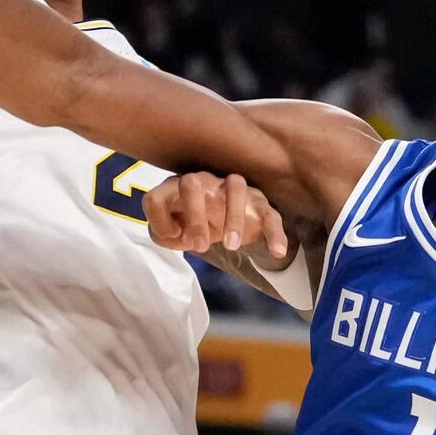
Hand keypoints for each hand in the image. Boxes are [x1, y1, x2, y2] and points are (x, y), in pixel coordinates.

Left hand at [142, 172, 289, 265]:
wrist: (225, 220)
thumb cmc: (192, 224)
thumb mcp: (172, 233)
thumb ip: (164, 234)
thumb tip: (176, 234)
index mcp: (176, 189)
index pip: (157, 197)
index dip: (160, 221)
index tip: (174, 239)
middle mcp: (203, 182)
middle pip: (192, 182)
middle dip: (194, 216)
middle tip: (200, 247)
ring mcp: (232, 190)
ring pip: (235, 187)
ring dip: (232, 217)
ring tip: (231, 246)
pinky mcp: (258, 205)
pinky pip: (270, 214)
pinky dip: (275, 233)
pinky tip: (278, 252)